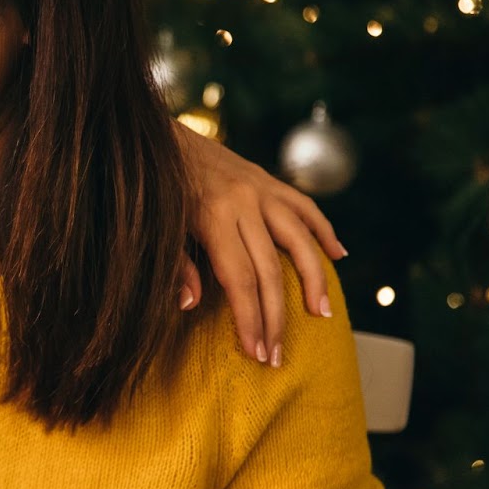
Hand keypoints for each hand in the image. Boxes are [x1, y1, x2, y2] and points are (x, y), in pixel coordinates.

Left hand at [175, 121, 345, 366]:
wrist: (156, 134)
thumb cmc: (151, 186)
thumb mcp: (154, 225)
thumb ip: (172, 264)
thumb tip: (190, 304)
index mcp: (212, 216)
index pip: (239, 279)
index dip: (250, 318)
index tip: (257, 351)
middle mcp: (244, 201)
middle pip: (270, 268)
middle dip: (276, 316)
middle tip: (278, 354)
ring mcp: (260, 188)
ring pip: (300, 238)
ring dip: (314, 278)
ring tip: (322, 313)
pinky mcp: (267, 178)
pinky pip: (304, 206)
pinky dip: (323, 230)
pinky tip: (338, 255)